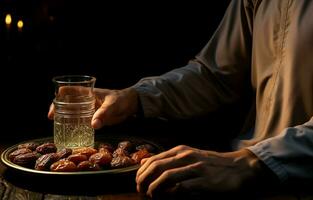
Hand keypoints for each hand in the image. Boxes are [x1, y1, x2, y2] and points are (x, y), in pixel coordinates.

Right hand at [48, 87, 138, 128]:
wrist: (131, 106)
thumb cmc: (122, 99)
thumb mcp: (113, 105)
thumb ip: (104, 114)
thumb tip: (93, 125)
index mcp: (88, 93)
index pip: (69, 91)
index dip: (58, 96)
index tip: (54, 106)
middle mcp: (85, 101)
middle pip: (67, 102)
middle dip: (57, 109)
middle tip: (52, 118)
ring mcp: (88, 110)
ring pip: (72, 113)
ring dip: (64, 118)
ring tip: (57, 126)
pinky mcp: (93, 118)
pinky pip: (80, 121)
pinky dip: (74, 126)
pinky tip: (69, 132)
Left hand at [136, 145, 270, 197]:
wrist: (238, 167)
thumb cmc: (212, 163)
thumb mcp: (189, 155)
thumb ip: (168, 159)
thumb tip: (145, 161)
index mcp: (181, 150)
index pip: (153, 159)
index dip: (141, 172)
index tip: (138, 182)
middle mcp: (186, 156)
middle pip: (156, 167)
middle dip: (143, 180)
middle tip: (140, 191)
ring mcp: (195, 168)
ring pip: (166, 176)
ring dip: (154, 188)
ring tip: (150, 196)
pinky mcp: (204, 181)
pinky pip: (182, 188)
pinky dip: (171, 194)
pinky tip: (168, 198)